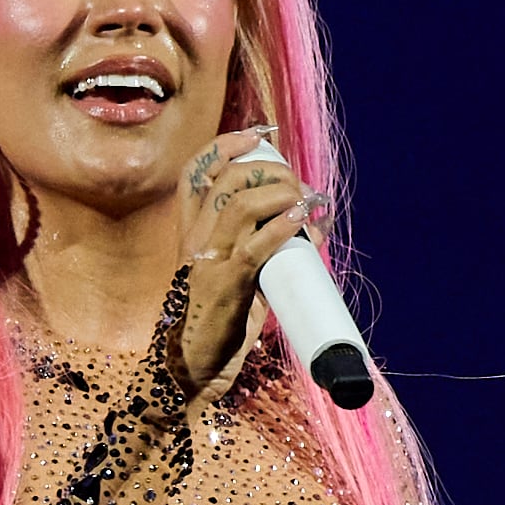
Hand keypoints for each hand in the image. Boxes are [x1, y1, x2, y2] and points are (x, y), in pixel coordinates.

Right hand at [173, 126, 320, 390]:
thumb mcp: (236, 275)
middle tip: (296, 185)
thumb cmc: (217, 322)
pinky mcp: (225, 286)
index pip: (196, 172)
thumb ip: (266, 248)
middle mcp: (194, 239)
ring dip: (279, 194)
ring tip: (303, 201)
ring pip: (239, 204)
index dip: (226, 146)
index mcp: (190, 232)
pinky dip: (283, 228)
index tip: (257, 137)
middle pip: (226, 179)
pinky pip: (255, 247)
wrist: (192, 367)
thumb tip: (314, 227)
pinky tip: (302, 221)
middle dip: (268, 170)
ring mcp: (208, 261)